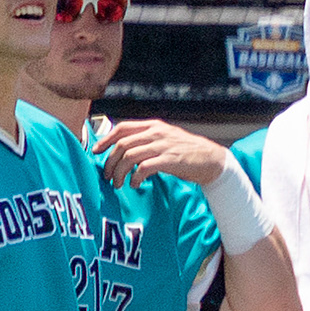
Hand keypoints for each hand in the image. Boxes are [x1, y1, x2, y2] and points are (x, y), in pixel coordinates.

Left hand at [100, 119, 235, 187]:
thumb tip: (123, 149)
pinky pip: (144, 168)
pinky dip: (135, 178)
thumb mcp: (167, 139)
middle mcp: (157, 134)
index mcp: (154, 126)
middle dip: (110, 162)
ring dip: (119, 173)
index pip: (122, 128)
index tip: (96, 152)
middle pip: (122, 144)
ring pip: (129, 157)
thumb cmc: (188, 152)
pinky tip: (135, 184)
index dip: (105, 139)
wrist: (213, 160)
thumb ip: (147, 140)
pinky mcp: (170, 160)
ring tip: (118, 183)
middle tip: (107, 175)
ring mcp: (163, 146)